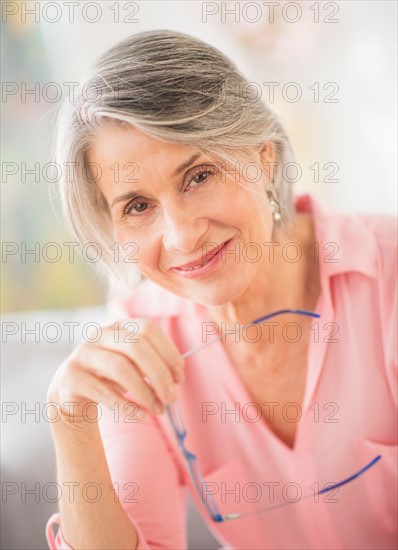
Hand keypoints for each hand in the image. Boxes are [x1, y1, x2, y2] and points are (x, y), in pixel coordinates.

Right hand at [46, 319, 184, 423]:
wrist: (72, 394)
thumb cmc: (111, 377)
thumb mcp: (134, 366)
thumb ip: (155, 365)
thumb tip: (178, 375)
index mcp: (120, 326)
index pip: (149, 329)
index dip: (168, 352)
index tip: (179, 377)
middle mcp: (100, 334)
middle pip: (136, 346)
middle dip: (159, 374)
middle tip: (172, 398)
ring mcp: (83, 353)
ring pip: (120, 367)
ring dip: (145, 392)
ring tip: (158, 410)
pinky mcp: (71, 376)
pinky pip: (103, 391)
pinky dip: (127, 406)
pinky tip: (142, 416)